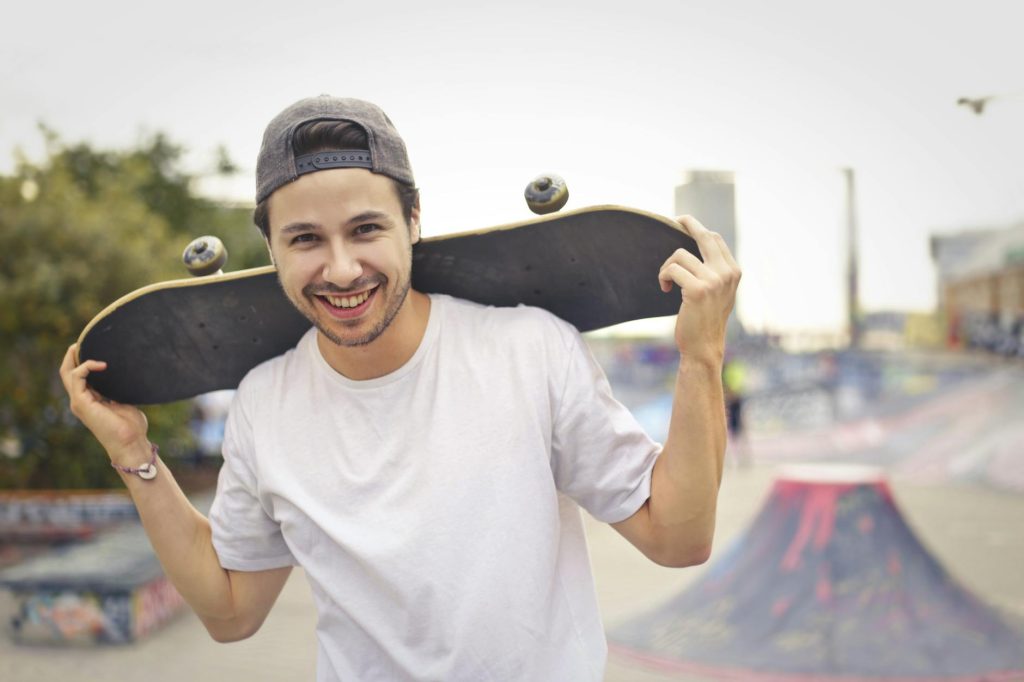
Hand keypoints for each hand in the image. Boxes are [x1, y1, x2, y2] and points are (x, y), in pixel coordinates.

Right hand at [60, 344, 149, 458]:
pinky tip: (101, 364)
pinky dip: (86, 367)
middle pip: (67, 373)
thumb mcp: (125, 402)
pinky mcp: (81, 403)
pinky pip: (76, 377)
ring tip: (82, 346)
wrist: (130, 442)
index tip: (93, 347)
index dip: (81, 361)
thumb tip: (126, 375)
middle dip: (72, 356)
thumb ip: (119, 390)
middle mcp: (81, 401)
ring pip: (67, 373)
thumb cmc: (131, 426)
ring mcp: (79, 402)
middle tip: (80, 342)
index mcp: (90, 400)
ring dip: (74, 357)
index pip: (78, 377)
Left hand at [658, 215, 740, 362]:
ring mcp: (714, 280)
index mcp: (733, 271)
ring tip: (667, 281)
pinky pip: (672, 269)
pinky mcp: (697, 289)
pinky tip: (666, 289)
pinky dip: (664, 277)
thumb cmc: (706, 320)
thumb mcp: (719, 293)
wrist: (704, 346)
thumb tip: (701, 246)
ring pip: (680, 254)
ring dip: (667, 267)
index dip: (698, 229)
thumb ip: (716, 272)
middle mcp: (727, 273)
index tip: (684, 225)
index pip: (715, 239)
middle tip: (676, 220)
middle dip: (688, 223)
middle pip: (704, 236)